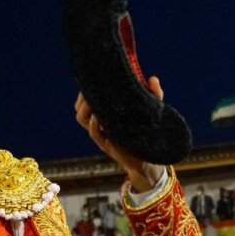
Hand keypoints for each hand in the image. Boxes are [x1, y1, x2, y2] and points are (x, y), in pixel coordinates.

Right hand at [74, 76, 166, 192]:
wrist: (152, 157)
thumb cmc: (150, 131)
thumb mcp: (153, 109)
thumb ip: (154, 93)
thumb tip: (153, 78)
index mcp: (107, 113)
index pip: (87, 100)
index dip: (86, 90)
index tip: (93, 79)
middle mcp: (101, 123)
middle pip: (80, 108)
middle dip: (82, 97)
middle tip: (91, 89)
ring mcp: (103, 134)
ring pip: (82, 118)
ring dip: (85, 108)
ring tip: (92, 100)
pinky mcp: (107, 144)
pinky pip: (93, 133)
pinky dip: (93, 124)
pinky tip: (97, 117)